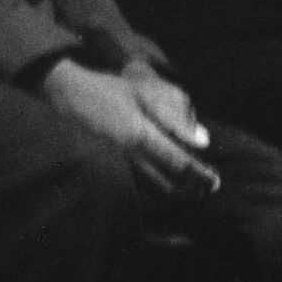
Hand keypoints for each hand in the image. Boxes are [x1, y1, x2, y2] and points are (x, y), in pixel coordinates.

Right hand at [40, 58, 218, 201]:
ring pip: (151, 188)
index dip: (199, 175)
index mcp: (141, 136)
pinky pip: (137, 184)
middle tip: (204, 189)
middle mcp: (130, 155)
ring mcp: (117, 162)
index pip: (178, 163)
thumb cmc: (107, 89)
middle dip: (188, 190)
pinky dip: (154, 188)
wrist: (67, 94)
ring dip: (172, 191)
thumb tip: (202, 140)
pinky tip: (161, 181)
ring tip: (188, 188)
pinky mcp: (108, 164)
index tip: (214, 181)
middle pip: (166, 185)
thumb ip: (173, 117)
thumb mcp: (142, 94)